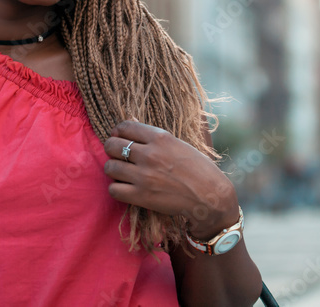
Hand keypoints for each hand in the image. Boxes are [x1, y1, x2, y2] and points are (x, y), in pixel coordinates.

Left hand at [104, 120, 239, 239]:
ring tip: (121, 172)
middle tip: (117, 155)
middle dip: (111, 149)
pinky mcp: (141, 196)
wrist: (209, 196)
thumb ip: (154, 136)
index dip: (118, 131)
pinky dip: (117, 188)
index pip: (125, 127)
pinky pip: (113, 189)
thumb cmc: (198, 168)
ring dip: (113, 169)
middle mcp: (149, 154)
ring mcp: (143, 176)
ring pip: (110, 167)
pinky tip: (125, 187)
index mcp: (160, 137)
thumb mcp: (178, 144)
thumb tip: (132, 123)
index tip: (118, 136)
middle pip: (112, 145)